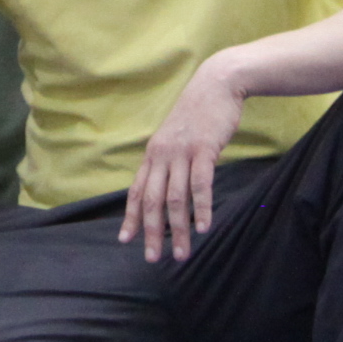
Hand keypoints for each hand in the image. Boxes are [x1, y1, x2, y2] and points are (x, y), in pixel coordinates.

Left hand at [123, 59, 246, 262]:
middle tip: (153, 258)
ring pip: (175, 198)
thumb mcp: (176, 137)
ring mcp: (181, 152)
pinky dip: (201, 208)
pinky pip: (200, 185)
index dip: (130, 217)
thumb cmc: (199, 114)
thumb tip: (167, 186)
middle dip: (150, 232)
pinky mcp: (203, 149)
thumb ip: (170, 160)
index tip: (126, 240)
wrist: (216, 83)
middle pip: (150, 201)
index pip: (136, 191)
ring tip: (181, 253)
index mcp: (153, 154)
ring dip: (177, 229)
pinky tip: (203, 228)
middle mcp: (162, 155)